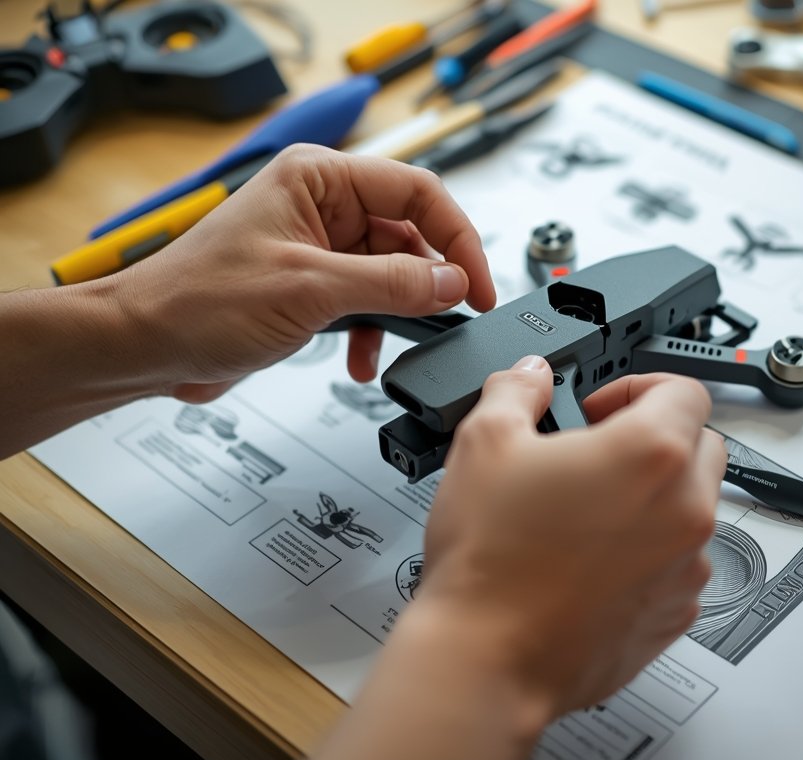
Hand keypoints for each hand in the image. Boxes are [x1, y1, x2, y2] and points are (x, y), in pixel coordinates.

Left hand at [113, 144, 495, 401]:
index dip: (457, 237)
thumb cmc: (198, 300)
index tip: (478, 283)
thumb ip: (391, 284)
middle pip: (409, 233)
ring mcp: (318, 247)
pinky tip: (362, 359)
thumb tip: (453, 282)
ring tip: (397, 341)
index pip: (417, 191)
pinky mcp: (311, 284)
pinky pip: (366, 300)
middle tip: (453, 314)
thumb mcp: (310, 289)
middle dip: (429, 280)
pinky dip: (373, 330)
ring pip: (391, 272)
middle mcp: (322, 205)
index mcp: (319, 179)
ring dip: (399, 312)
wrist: (146, 345)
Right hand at [417, 356, 724, 718]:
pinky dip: (649, 552)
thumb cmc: (491, 561)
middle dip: (655, 438)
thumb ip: (516, 389)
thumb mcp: (485, 442)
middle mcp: (686, 509)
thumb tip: (531, 375)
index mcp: (652, 453)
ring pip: (692, 508)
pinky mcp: (674, 613)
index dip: (639, 385)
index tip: (603, 406)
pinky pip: (679, 564)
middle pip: (700, 445)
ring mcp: (686, 567)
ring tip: (586, 512)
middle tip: (596, 453)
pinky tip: (590, 560)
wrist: (486, 658)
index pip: (685, 389)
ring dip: (654, 497)